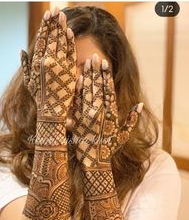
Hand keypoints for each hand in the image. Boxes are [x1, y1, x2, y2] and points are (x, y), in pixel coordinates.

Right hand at [21, 8, 76, 122]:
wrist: (51, 111)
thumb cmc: (39, 97)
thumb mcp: (28, 81)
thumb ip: (25, 65)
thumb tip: (21, 50)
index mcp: (36, 63)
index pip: (41, 40)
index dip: (45, 26)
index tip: (47, 15)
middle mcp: (47, 62)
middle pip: (51, 38)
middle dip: (53, 22)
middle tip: (56, 9)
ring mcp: (59, 66)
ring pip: (61, 42)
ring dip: (62, 27)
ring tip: (62, 15)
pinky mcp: (69, 71)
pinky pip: (70, 53)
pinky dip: (70, 42)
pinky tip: (70, 31)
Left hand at [72, 54, 142, 168]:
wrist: (94, 162)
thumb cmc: (110, 149)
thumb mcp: (124, 135)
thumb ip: (132, 119)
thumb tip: (140, 105)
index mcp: (112, 114)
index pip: (109, 90)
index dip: (106, 76)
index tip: (105, 63)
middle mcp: (100, 113)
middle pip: (98, 87)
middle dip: (96, 71)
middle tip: (95, 56)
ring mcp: (88, 116)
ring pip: (88, 92)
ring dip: (88, 76)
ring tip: (87, 62)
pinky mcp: (79, 120)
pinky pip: (78, 102)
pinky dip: (78, 90)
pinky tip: (78, 78)